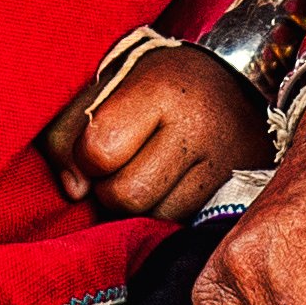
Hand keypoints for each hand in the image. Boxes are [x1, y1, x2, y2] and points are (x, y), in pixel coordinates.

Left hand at [43, 40, 264, 220]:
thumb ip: (69, 129)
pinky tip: (168, 185)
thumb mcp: (106, 81)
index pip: (100, 149)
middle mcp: (198, 127)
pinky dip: (165, 212)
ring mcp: (223, 164)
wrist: (234, 79)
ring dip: (138, 206)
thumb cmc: (156, 81)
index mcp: (161, 89)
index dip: (85, 156)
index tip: (94, 145)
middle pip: (127, 195)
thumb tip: (73, 190)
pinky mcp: (236, 192)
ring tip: (145, 172)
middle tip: (118, 166)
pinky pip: (183, 225)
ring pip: (155, 218)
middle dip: (110, 189)